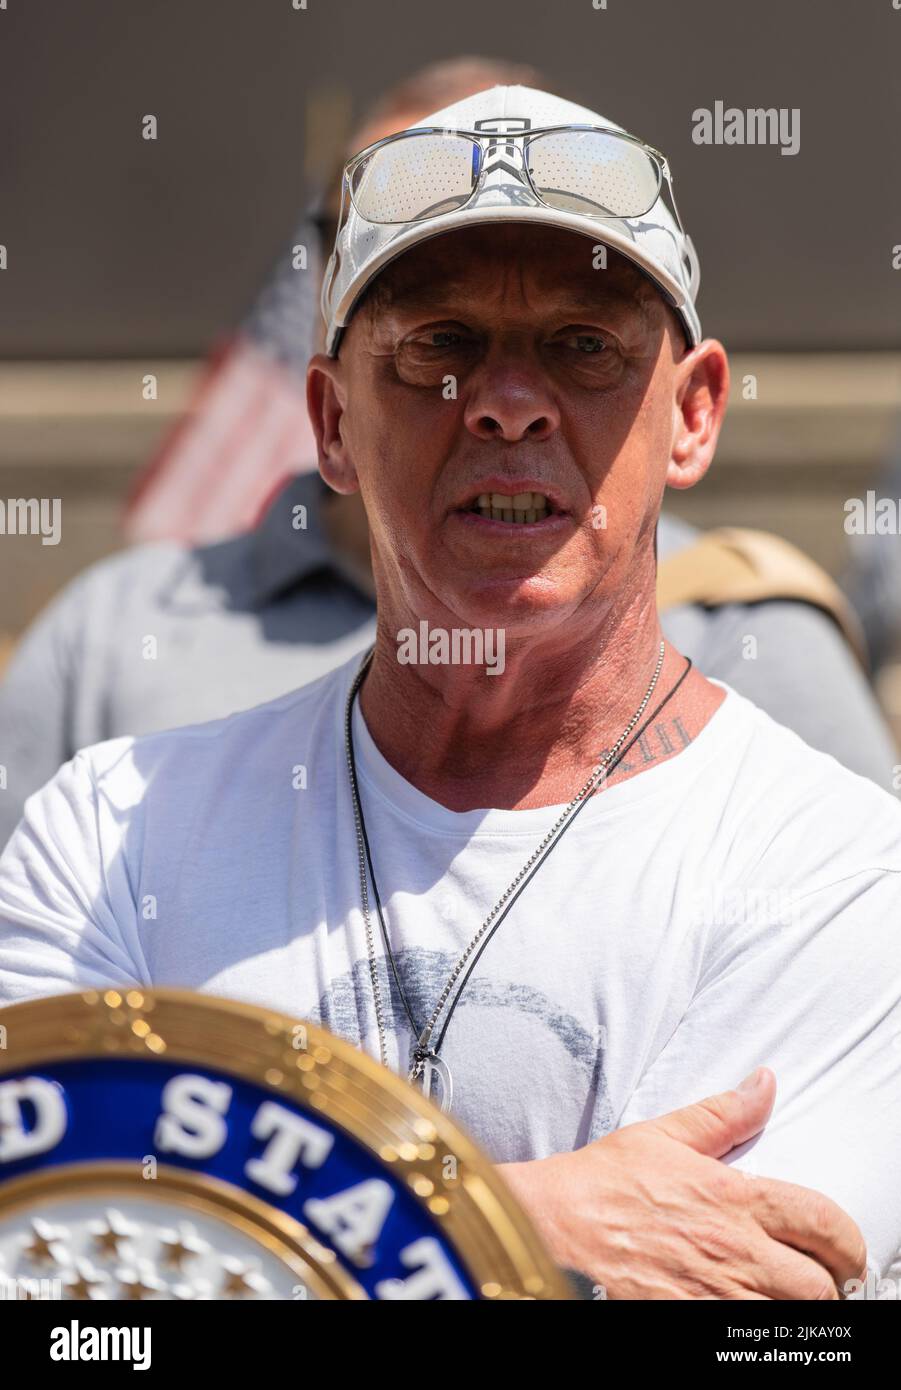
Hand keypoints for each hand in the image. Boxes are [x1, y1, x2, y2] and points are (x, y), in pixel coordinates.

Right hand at [500, 1067, 866, 1298]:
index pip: (822, 1222)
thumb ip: (724, 1114)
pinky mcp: (691, 1325)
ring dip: (791, 1310)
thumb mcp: (664, 1134)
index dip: (846, 1241)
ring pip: (789, 1319)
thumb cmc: (602, 1182)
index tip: (843, 1250)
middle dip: (827, 1284)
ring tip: (780, 1300)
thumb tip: (764, 1083)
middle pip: (818, 1286)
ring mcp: (714, 1297)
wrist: (552, 1228)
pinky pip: (744, 1339)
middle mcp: (734, 1252)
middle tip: (818, 1280)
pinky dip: (753, 1329)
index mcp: (734, 1198)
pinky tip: (742, 1313)